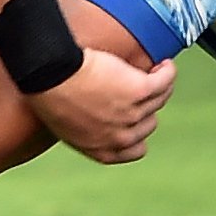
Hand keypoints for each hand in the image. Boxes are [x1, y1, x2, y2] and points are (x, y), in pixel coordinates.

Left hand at [27, 47, 176, 163]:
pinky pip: (164, 81)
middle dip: (145, 106)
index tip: (134, 116)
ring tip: (157, 71)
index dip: (137, 132)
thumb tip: (92, 117)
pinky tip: (164, 64)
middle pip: (149, 123)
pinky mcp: (140, 90)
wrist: (49, 75)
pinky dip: (168, 72)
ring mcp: (133, 114)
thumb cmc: (47, 93)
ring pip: (159, 99)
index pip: (135, 150)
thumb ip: (85, 127)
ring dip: (160, 85)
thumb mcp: (64, 124)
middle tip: (138, 87)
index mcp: (102, 150)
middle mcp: (121, 137)